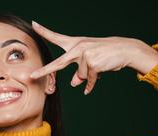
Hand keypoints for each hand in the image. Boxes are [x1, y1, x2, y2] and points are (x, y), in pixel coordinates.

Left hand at [30, 22, 157, 94]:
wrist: (125, 50)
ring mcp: (86, 54)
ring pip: (80, 76)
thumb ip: (79, 72)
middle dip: (45, 71)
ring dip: (89, 76)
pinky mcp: (93, 63)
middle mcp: (79, 47)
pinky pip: (88, 80)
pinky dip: (91, 85)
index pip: (57, 37)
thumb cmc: (106, 54)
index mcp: (76, 43)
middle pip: (59, 63)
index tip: (34, 25)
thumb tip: (74, 83)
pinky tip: (89, 89)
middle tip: (32, 76)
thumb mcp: (90, 61)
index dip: (45, 32)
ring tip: (99, 67)